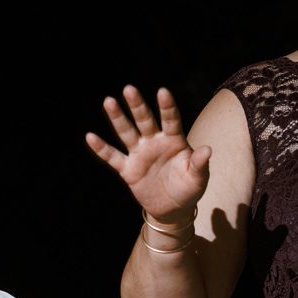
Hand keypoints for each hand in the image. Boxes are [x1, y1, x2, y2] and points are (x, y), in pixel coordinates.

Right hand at [85, 85, 210, 225]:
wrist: (173, 208)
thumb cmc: (189, 188)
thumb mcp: (198, 178)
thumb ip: (200, 163)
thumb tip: (207, 150)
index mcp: (174, 141)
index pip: (170, 120)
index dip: (167, 107)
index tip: (162, 92)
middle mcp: (154, 142)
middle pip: (145, 120)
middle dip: (137, 105)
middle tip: (129, 89)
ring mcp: (139, 154)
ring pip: (127, 132)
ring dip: (118, 118)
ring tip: (109, 101)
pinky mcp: (128, 169)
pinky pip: (113, 157)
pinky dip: (101, 148)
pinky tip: (90, 137)